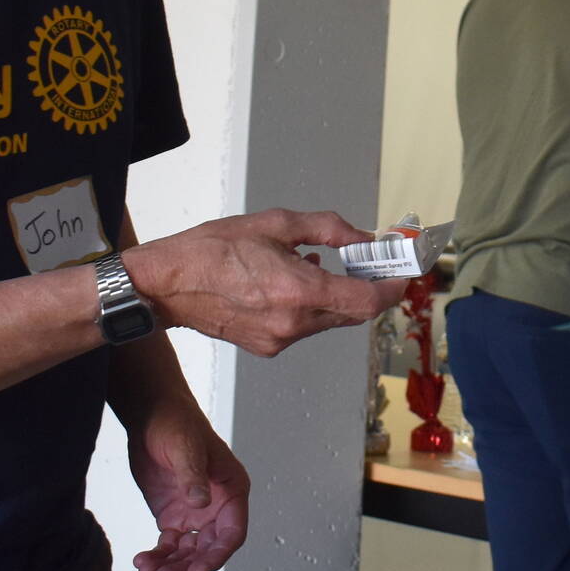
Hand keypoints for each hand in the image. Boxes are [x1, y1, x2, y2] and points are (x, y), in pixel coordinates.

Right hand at [128, 208, 406, 355]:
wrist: (166, 285)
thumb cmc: (213, 249)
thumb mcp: (276, 224)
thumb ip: (328, 229)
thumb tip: (363, 238)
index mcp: (299, 292)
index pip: (367, 302)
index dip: (393, 289)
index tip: (403, 274)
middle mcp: (293, 323)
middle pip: (352, 314)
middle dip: (368, 290)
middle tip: (373, 265)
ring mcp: (279, 339)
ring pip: (328, 321)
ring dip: (336, 297)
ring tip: (321, 265)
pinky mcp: (267, 346)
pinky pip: (304, 327)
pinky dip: (311, 307)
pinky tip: (295, 282)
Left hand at [128, 395, 250, 570]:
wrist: (150, 414)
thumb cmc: (176, 422)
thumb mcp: (186, 447)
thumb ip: (193, 476)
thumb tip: (201, 504)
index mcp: (231, 490)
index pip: (232, 532)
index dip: (216, 555)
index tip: (196, 570)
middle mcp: (217, 506)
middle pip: (209, 550)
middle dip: (188, 567)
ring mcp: (195, 513)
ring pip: (188, 552)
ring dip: (170, 566)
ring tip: (147, 570)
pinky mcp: (173, 515)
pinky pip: (169, 545)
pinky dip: (158, 556)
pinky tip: (143, 561)